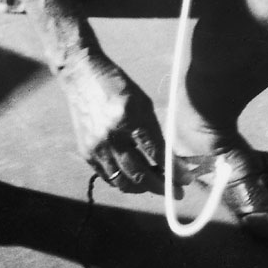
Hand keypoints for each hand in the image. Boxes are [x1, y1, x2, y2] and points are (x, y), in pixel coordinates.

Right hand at [57, 51, 164, 193]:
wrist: (82, 75)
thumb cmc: (117, 85)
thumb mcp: (142, 103)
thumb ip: (155, 132)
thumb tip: (170, 160)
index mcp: (129, 117)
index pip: (156, 153)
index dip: (174, 171)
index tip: (186, 180)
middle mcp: (111, 135)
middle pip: (140, 174)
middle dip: (162, 187)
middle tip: (176, 192)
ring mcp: (96, 147)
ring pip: (123, 183)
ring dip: (143, 188)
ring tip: (155, 185)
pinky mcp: (86, 152)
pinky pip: (108, 177)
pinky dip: (123, 182)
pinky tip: (134, 178)